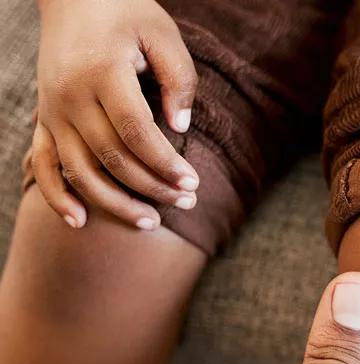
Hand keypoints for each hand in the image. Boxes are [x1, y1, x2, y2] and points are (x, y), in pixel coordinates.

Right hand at [33, 0, 199, 229]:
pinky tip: (81, 222)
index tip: (193, 183)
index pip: (135, 132)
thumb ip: (178, 79)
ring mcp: (52, 111)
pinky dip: (57, 196)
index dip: (165, 163)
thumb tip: (180, 127)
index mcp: (102, 71)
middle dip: (152, 187)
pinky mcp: (43, 119)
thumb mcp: (162, 33)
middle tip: (187, 203)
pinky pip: (42, 165)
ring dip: (115, 203)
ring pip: (79, 171)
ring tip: (151, 222)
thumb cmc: (126, 12)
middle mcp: (70, 96)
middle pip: (111, 158)